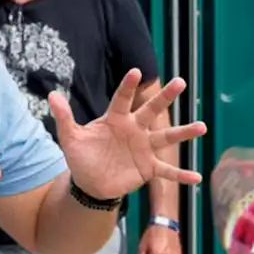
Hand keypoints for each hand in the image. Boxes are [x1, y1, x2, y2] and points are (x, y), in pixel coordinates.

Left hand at [49, 68, 205, 199]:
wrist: (90, 183)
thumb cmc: (82, 156)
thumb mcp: (71, 137)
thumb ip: (64, 117)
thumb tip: (51, 94)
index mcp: (116, 119)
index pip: (122, 99)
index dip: (128, 86)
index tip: (136, 71)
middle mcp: (134, 129)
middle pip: (152, 110)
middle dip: (165, 97)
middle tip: (180, 82)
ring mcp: (144, 148)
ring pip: (166, 137)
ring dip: (184, 132)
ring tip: (201, 126)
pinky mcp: (148, 168)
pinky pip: (167, 171)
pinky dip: (181, 174)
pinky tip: (197, 176)